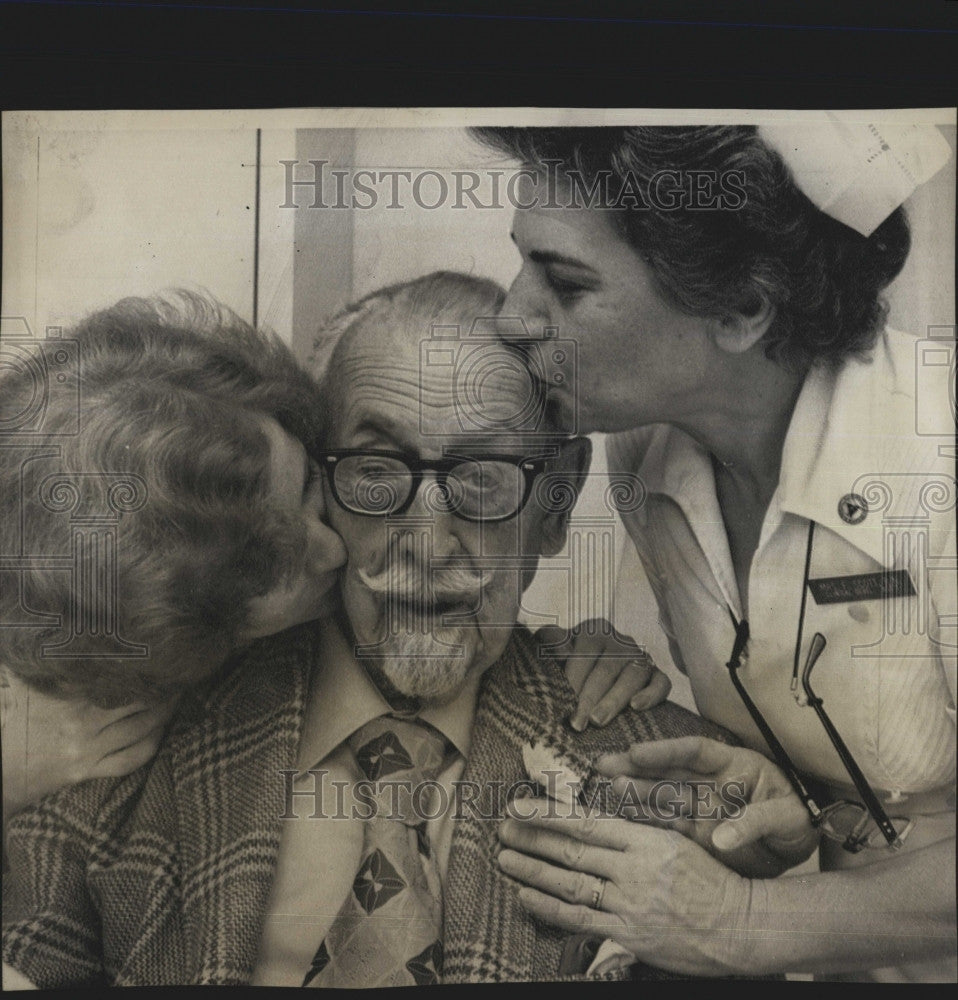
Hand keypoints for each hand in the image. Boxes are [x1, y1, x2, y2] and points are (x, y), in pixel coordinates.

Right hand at [1, 673, 175, 816]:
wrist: (3, 767)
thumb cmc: (21, 719)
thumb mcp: (32, 686)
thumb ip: (50, 661)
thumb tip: (63, 627)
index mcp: (68, 698)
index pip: (117, 680)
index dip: (144, 669)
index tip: (162, 657)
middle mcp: (80, 725)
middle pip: (136, 704)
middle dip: (162, 690)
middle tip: (179, 676)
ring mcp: (86, 751)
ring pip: (139, 730)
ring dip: (164, 714)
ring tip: (177, 698)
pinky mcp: (89, 772)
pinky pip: (130, 760)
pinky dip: (151, 745)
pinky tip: (161, 731)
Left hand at [497, 801, 753, 975]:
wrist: (740, 925)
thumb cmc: (709, 879)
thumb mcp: (675, 841)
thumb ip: (634, 833)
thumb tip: (592, 822)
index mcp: (645, 839)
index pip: (585, 822)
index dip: (547, 813)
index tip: (518, 805)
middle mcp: (634, 868)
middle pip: (571, 850)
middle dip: (532, 839)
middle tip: (503, 829)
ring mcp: (630, 903)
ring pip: (570, 883)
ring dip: (532, 870)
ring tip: (505, 858)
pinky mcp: (629, 934)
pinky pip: (581, 919)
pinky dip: (550, 907)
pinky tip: (526, 895)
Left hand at [535, 619, 671, 730]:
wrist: (594, 668)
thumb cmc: (569, 660)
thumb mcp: (555, 646)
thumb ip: (551, 642)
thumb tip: (560, 651)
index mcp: (595, 631)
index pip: (584, 652)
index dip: (573, 678)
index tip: (561, 703)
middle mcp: (620, 641)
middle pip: (607, 668)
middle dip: (590, 697)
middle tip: (577, 723)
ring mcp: (641, 657)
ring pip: (633, 676)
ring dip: (615, 699)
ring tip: (598, 721)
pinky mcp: (657, 674)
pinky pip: (662, 683)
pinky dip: (651, 694)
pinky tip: (636, 707)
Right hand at [597, 737, 818, 876]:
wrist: (800, 848)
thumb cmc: (797, 820)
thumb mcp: (787, 816)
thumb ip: (754, 822)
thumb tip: (720, 839)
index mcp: (733, 765)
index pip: (694, 751)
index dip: (665, 751)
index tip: (637, 753)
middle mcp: (710, 782)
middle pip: (669, 771)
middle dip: (636, 767)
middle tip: (604, 764)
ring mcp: (701, 808)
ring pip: (662, 797)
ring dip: (636, 792)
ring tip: (608, 787)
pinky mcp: (697, 834)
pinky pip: (667, 826)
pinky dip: (645, 821)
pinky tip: (623, 816)